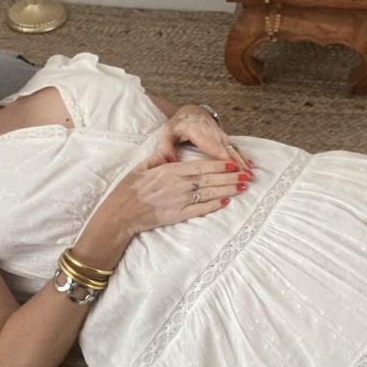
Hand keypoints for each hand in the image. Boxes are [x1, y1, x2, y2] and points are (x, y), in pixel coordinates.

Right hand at [103, 152, 248, 236]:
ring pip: (208, 194)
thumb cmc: (128, 189)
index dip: (218, 164)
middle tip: (246, 175)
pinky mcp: (177, 216)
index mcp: (169, 170)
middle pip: (209, 179)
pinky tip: (226, 202)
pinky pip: (199, 210)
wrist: (120, 214)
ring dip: (227, 190)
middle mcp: (177, 185)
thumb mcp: (141, 168)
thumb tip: (167, 151)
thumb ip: (157, 158)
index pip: (199, 166)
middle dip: (229, 177)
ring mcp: (178, 201)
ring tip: (242, 187)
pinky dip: (213, 205)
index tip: (232, 163)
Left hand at [154, 106, 253, 169]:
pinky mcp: (224, 137)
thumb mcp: (167, 134)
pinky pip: (235, 147)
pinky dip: (244, 156)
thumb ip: (164, 148)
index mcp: (196, 130)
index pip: (210, 145)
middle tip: (245, 177)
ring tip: (251, 174)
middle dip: (236, 163)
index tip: (230, 167)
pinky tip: (251, 165)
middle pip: (225, 149)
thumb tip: (167, 162)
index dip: (221, 156)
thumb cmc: (177, 126)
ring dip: (243, 161)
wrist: (191, 112)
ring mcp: (220, 134)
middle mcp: (211, 132)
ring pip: (233, 149)